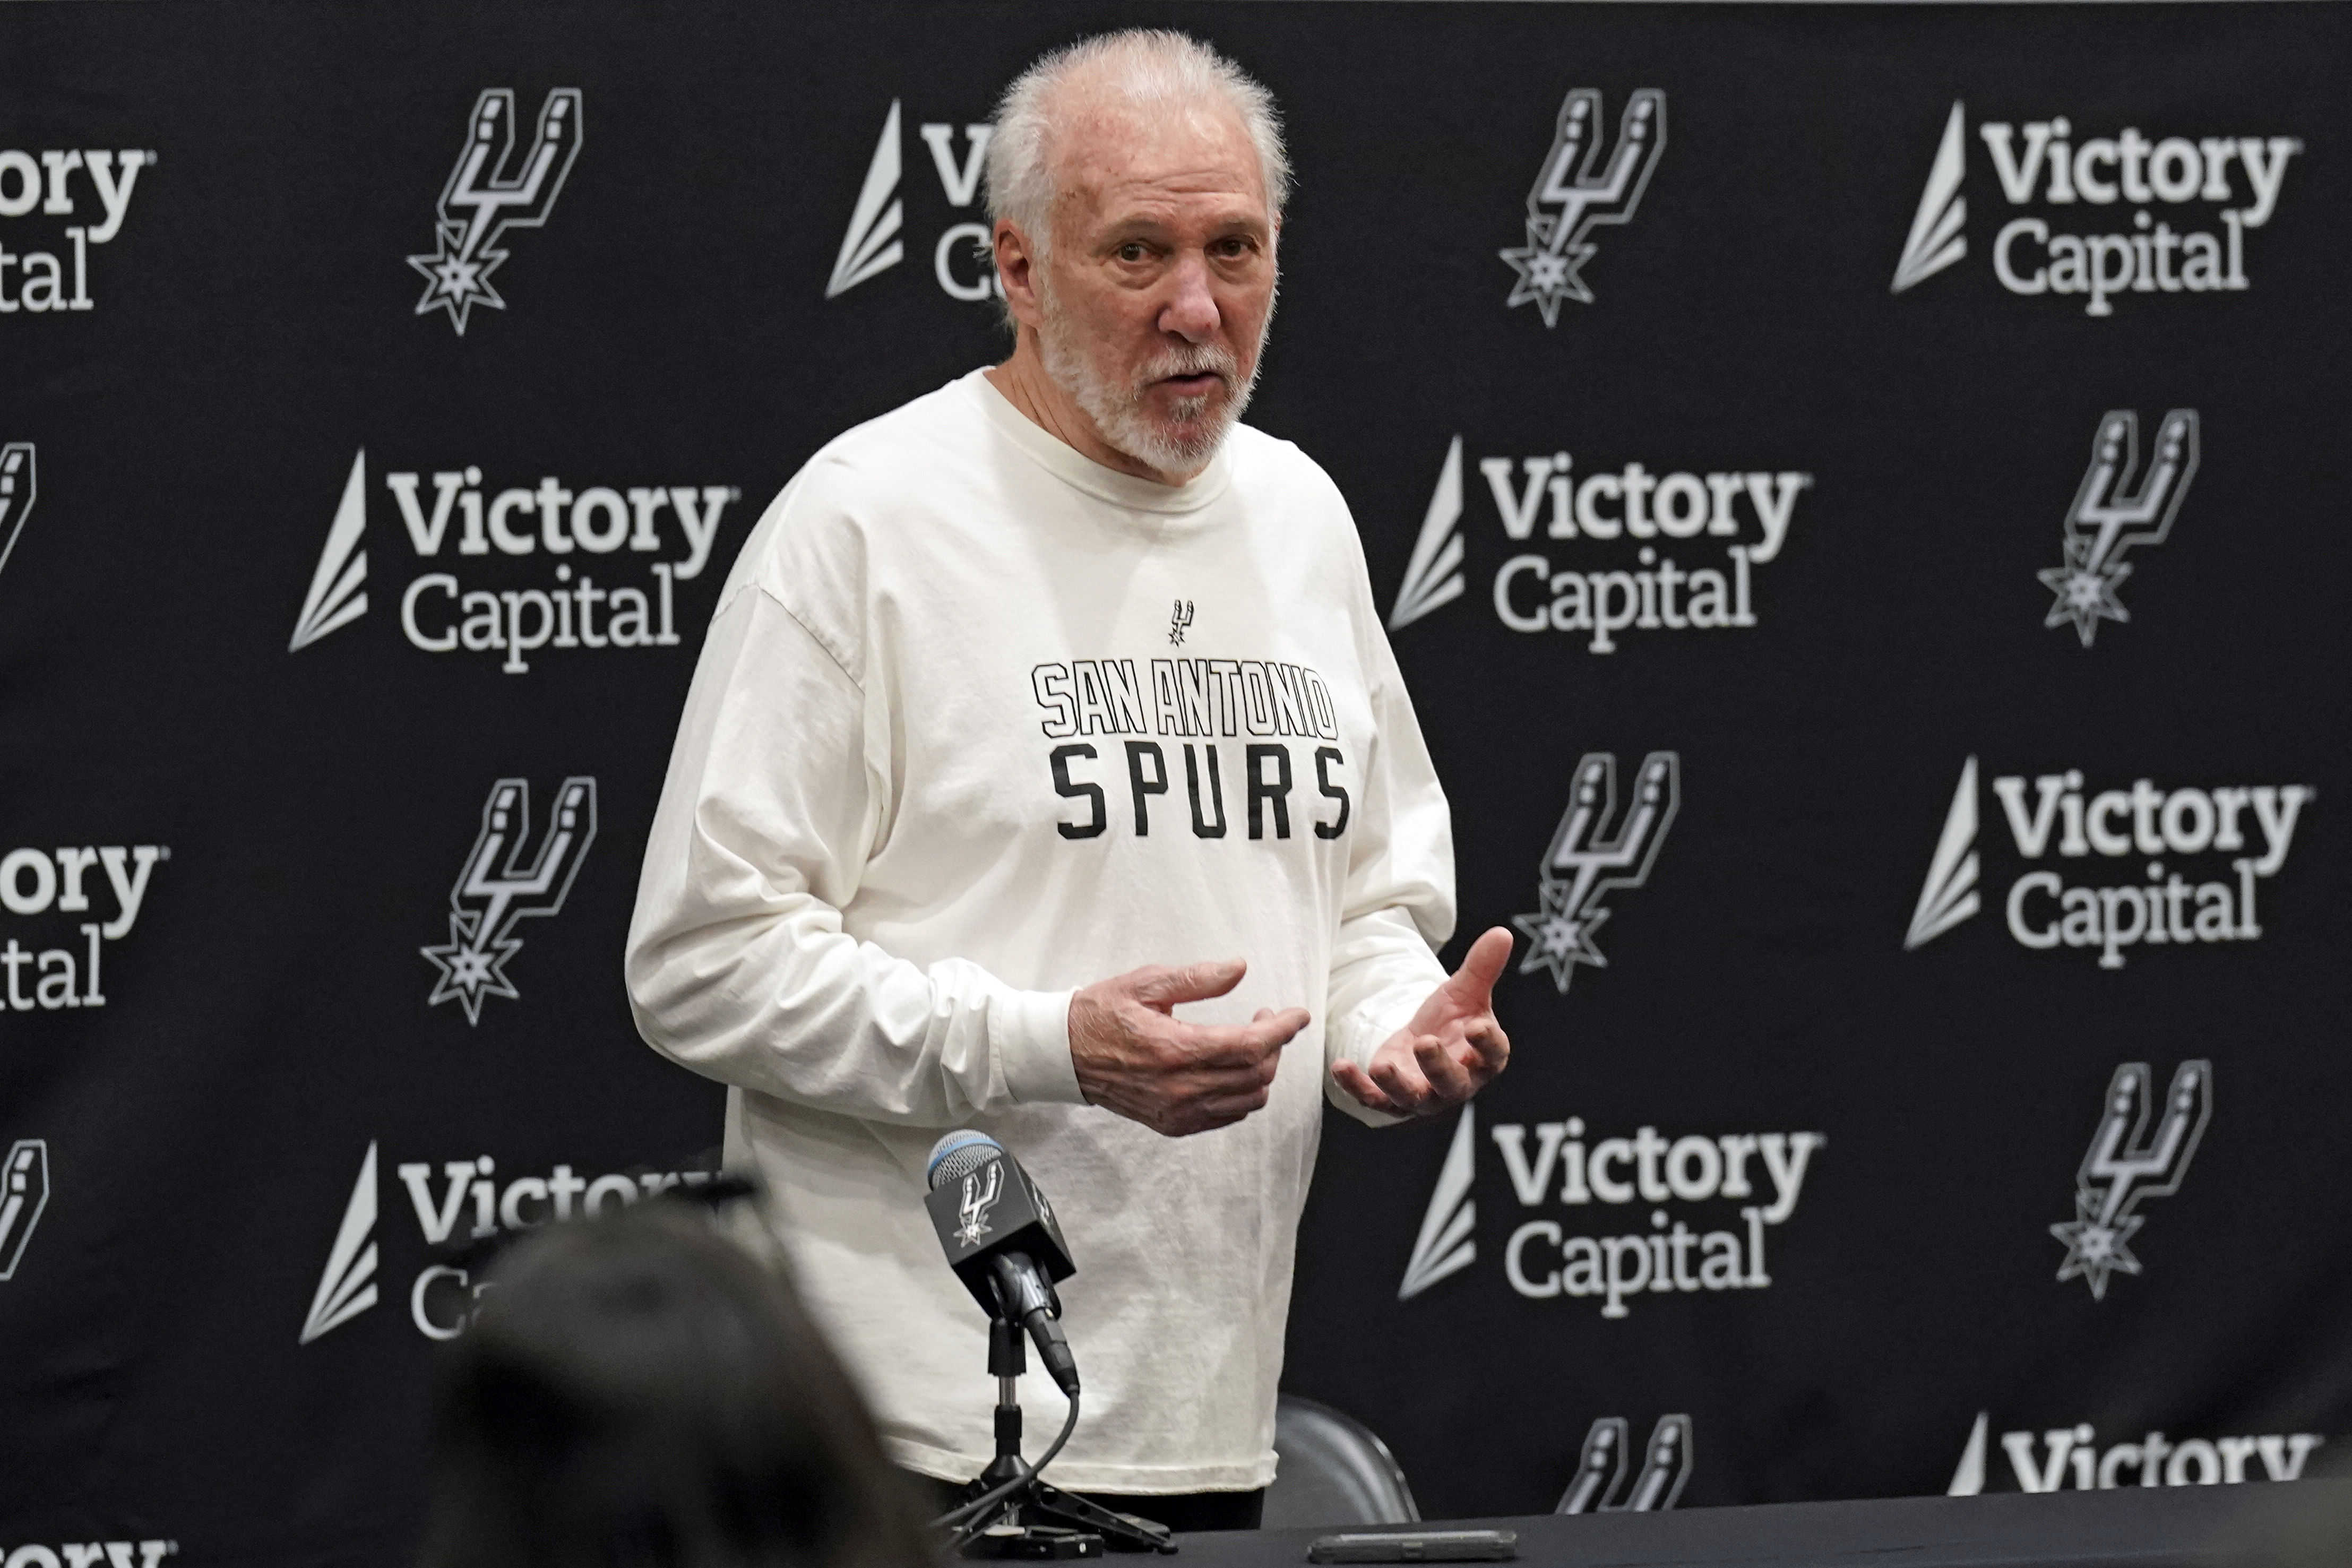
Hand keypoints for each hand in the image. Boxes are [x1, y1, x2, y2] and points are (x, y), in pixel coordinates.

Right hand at [1068, 959, 1310, 1136]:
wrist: (1063, 1054)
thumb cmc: (1101, 1013)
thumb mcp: (1146, 983)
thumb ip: (1196, 979)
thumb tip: (1238, 969)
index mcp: (1176, 1049)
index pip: (1250, 1045)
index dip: (1282, 1029)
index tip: (1297, 1015)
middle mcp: (1180, 1087)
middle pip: (1256, 1074)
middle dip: (1275, 1045)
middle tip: (1266, 1019)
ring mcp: (1178, 1111)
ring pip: (1248, 1099)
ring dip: (1262, 1071)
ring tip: (1250, 1043)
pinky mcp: (1173, 1124)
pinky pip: (1227, 1116)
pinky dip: (1242, 1094)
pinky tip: (1233, 1069)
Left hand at [1332, 927, 1512, 1117]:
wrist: (1425, 1043)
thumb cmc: (1453, 1020)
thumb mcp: (1465, 991)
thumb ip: (1481, 967)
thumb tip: (1502, 933)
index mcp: (1484, 1058)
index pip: (1492, 1054)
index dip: (1487, 1042)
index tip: (1477, 1026)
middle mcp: (1458, 1083)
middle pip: (1451, 1082)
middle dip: (1438, 1066)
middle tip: (1425, 1043)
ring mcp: (1424, 1095)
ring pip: (1412, 1097)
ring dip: (1396, 1084)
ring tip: (1381, 1065)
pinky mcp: (1392, 1099)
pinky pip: (1374, 1099)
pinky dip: (1356, 1087)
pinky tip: (1341, 1067)